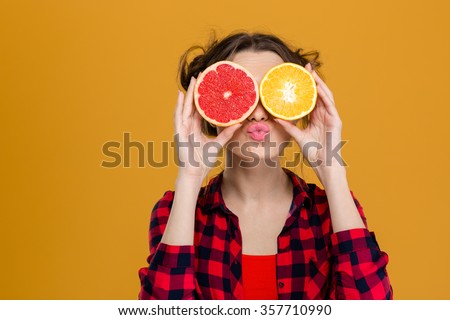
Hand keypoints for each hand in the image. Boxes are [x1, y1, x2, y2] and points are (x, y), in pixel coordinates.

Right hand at [174, 76, 241, 180]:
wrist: (194, 172)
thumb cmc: (203, 160)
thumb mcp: (218, 144)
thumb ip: (227, 133)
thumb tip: (239, 123)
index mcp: (196, 128)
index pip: (199, 109)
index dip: (203, 97)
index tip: (208, 86)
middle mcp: (188, 125)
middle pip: (192, 104)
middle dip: (195, 91)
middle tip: (201, 76)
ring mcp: (183, 128)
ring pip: (185, 106)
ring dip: (188, 93)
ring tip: (193, 80)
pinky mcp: (179, 132)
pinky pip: (178, 115)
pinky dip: (179, 105)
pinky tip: (180, 94)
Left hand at [274, 63, 344, 179]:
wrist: (324, 165)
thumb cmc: (313, 153)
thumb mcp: (298, 136)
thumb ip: (289, 127)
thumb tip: (275, 118)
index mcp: (316, 117)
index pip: (311, 98)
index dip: (306, 86)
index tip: (299, 75)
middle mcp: (324, 114)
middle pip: (318, 93)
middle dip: (313, 79)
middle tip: (305, 67)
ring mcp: (331, 116)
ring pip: (325, 95)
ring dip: (319, 83)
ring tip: (311, 72)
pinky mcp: (335, 120)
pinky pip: (329, 104)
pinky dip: (324, 95)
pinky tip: (317, 87)